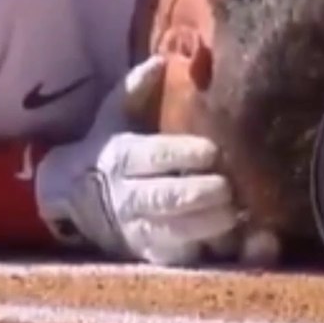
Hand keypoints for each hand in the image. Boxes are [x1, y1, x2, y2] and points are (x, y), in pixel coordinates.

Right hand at [34, 56, 241, 265]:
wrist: (75, 198)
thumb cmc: (107, 149)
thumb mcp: (112, 115)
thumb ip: (134, 89)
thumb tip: (160, 61)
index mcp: (121, 158)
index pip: (151, 157)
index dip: (181, 155)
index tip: (212, 151)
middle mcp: (129, 197)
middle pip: (165, 200)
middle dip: (199, 195)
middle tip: (227, 187)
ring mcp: (142, 230)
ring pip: (177, 235)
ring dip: (209, 228)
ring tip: (237, 215)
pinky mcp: (156, 255)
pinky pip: (187, 261)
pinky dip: (217, 255)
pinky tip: (248, 244)